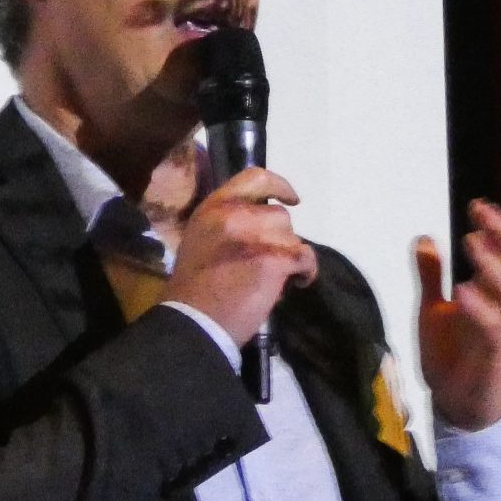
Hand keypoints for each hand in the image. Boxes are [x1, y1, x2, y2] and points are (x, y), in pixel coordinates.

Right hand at [171, 167, 316, 346]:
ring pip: (292, 237)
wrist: (194, 322)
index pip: (256, 178)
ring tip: (279, 276)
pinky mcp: (274, 259)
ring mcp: (256, 235)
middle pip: (279, 215)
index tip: (292, 198)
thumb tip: (257, 226)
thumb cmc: (193, 290)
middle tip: (271, 259)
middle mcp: (235, 214)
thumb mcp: (201, 240)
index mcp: (214, 207)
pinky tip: (299, 282)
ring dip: (290, 255)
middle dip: (280, 237)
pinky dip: (306, 270)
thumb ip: (226, 224)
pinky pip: (305, 257)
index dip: (280, 186)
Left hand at [414, 199, 500, 429]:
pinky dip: (480, 306)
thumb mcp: (434, 310)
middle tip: (479, 213)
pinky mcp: (499, 354)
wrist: (458, 409)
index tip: (476, 205)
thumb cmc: (452, 358)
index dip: (498, 227)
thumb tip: (424, 238)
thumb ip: (432, 277)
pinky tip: (463, 290)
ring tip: (471, 242)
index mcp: (499, 295)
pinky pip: (495, 326)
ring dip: (493, 264)